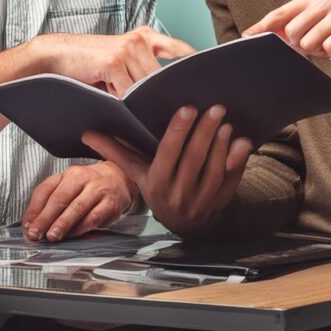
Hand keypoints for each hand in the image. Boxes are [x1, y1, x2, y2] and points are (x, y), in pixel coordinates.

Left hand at [22, 161, 137, 241]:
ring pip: (77, 208)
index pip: (46, 190)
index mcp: (68, 174)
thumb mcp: (68, 187)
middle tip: (36, 233)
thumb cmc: (88, 186)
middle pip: (60, 198)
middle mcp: (82, 179)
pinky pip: (93, 218)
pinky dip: (80, 228)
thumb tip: (31, 224)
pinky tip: (72, 235)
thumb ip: (48, 202)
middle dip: (45, 218)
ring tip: (52, 236)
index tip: (28, 226)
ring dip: (62, 224)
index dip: (34, 210)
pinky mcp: (110, 204)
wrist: (119, 180)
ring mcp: (97, 191)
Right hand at [36, 26, 194, 97]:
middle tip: (180, 112)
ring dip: (147, 103)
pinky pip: (129, 91)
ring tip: (155, 119)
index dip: (192, 60)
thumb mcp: (117, 62)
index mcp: (143, 36)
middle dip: (167, 94)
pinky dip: (128, 104)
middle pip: (162, 75)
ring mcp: (127, 49)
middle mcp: (139, 39)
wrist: (53, 57)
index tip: (207, 74)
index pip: (176, 47)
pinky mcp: (113, 61)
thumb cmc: (86, 65)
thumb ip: (138, 71)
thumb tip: (161, 98)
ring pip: (147, 85)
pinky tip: (127, 112)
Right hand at [82, 105, 252, 236]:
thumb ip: (116, 151)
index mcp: (157, 184)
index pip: (167, 155)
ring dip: (221, 145)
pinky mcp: (221, 202)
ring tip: (225, 121)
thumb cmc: (158, 187)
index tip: (187, 108)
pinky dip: (238, 162)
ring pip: (213, 171)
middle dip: (204, 132)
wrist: (185, 222)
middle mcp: (178, 195)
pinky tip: (242, 142)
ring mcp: (202, 201)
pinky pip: (232, 181)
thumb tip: (88, 133)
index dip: (178, 132)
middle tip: (214, 107)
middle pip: (193, 161)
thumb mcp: (137, 173)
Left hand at [243, 0, 330, 72]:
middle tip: (324, 44)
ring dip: (324, 52)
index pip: (283, 12)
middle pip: (295, 31)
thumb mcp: (314, 31)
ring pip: (312, 41)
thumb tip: (254, 33)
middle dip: (306, 46)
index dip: (264, 26)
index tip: (247, 36)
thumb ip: (290, 29)